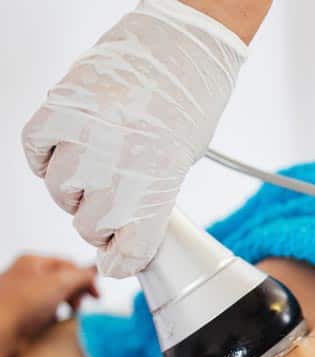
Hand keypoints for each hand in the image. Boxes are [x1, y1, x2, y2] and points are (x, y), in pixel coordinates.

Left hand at [0, 254, 97, 356]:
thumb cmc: (20, 304)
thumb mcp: (60, 283)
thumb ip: (81, 276)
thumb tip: (94, 273)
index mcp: (33, 261)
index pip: (69, 264)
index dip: (85, 278)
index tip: (95, 294)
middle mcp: (27, 275)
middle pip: (63, 280)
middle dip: (76, 293)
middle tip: (80, 305)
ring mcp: (24, 294)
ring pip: (55, 296)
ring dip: (66, 305)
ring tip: (68, 315)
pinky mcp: (23, 313)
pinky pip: (46, 311)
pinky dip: (54, 317)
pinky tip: (54, 323)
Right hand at [22, 0, 247, 277]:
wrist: (181, 47)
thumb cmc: (190, 104)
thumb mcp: (180, 164)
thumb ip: (150, 199)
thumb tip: (123, 227)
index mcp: (159, 187)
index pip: (131, 250)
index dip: (122, 262)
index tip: (118, 262)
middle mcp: (120, 167)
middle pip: (90, 225)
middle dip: (99, 225)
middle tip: (107, 212)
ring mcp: (86, 135)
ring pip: (60, 191)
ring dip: (72, 192)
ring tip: (89, 175)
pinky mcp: (60, 106)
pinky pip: (35, 149)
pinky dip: (43, 157)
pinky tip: (62, 153)